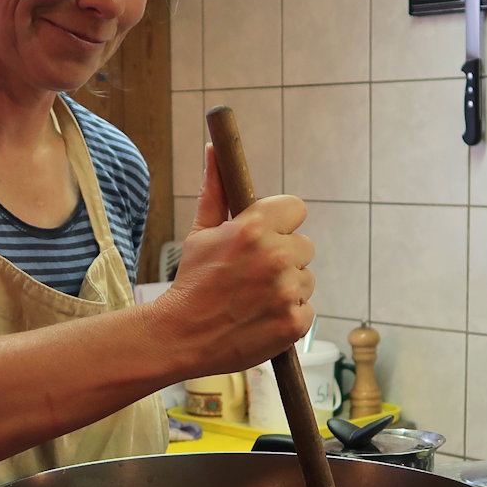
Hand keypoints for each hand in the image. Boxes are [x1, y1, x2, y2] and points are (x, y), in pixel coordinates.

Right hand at [151, 145, 313, 376]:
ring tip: (253, 299)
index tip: (267, 236)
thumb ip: (215, 190)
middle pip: (303, 246)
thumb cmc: (191, 282)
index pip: (296, 208)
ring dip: (287, 287)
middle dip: (283, 257)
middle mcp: (275, 257)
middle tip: (252, 274)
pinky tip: (261, 318)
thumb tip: (214, 149)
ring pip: (306, 279)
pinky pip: (306, 309)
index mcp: (253, 228)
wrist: (180, 337)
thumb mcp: (200, 232)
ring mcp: (286, 291)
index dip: (281, 222)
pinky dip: (288, 315)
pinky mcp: (294, 322)